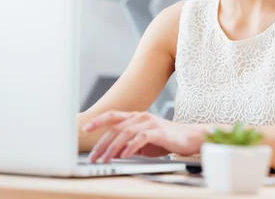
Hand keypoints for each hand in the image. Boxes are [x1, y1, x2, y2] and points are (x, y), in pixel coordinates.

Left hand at [82, 111, 206, 162]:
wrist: (189, 137)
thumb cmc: (166, 139)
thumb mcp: (143, 141)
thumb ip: (128, 142)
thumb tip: (111, 152)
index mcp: (136, 117)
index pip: (113, 116)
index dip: (98, 121)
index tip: (85, 129)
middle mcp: (141, 117)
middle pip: (115, 128)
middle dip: (101, 144)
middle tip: (93, 157)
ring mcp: (150, 123)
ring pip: (125, 133)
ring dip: (112, 148)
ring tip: (105, 159)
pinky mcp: (158, 132)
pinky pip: (140, 138)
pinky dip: (130, 147)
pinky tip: (124, 155)